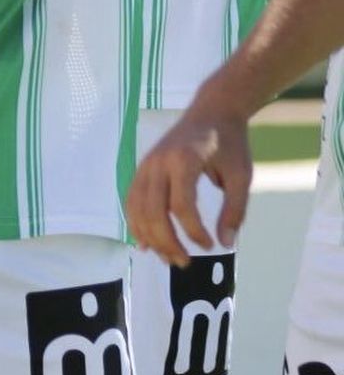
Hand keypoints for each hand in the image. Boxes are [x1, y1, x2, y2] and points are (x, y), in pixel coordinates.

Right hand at [125, 104, 251, 266]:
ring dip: (149, 236)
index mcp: (183, 160)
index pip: (181, 205)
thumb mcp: (242, 176)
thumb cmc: (230, 143)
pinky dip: (136, 223)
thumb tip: (225, 243)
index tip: (211, 246)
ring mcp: (146, 164)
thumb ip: (234, 210)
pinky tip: (146, 242)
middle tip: (185, 263)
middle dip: (167, 241)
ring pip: (136, 207)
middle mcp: (158, 162)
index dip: (193, 231)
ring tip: (168, 257)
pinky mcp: (142, 168)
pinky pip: (132, 200)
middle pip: (152, 210)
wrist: (211, 111)